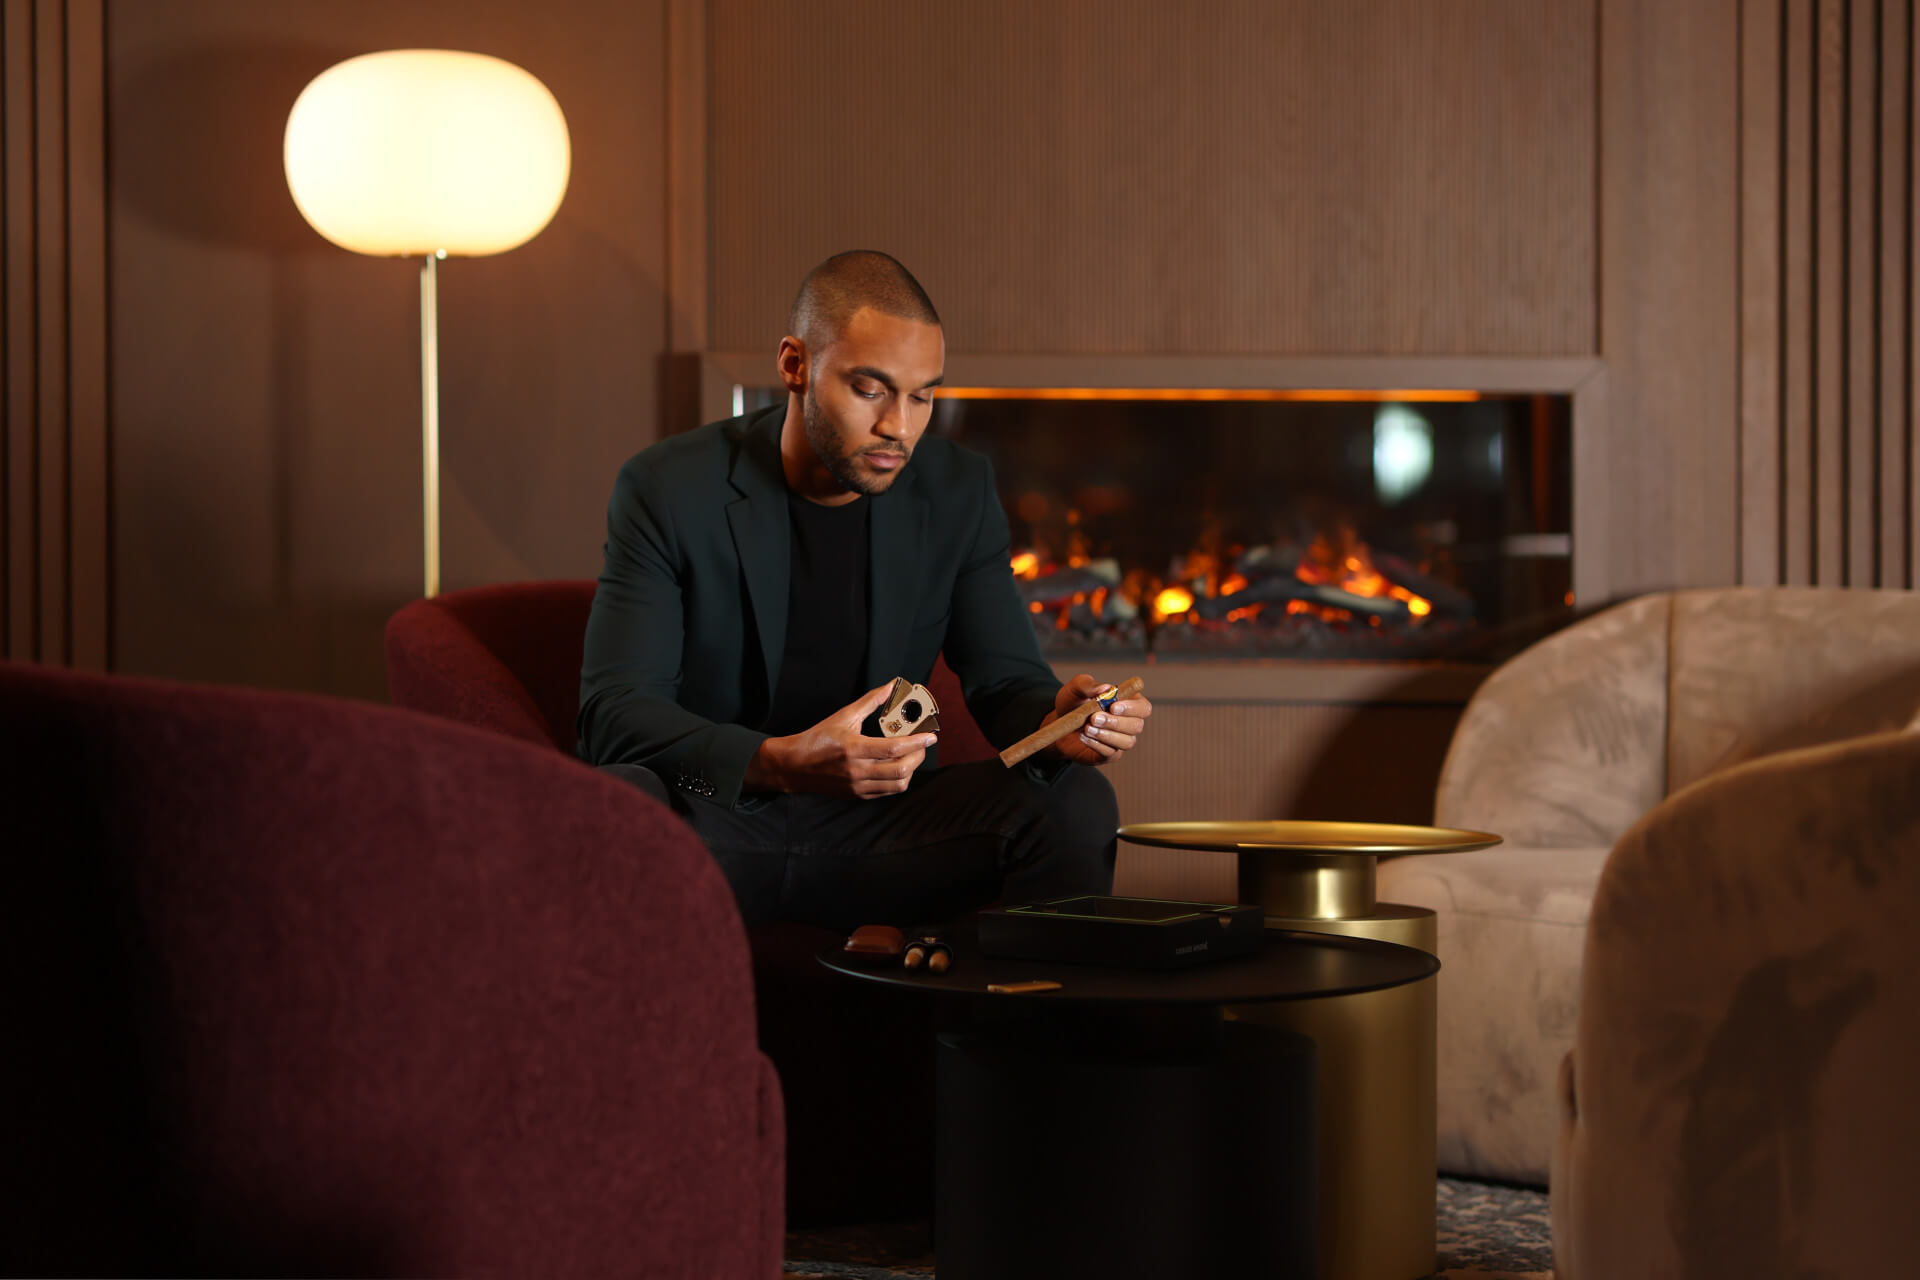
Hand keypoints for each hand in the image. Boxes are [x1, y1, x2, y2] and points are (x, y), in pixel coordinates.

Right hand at [745, 682, 938, 797]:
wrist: (794, 766)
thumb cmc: (818, 739)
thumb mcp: (844, 716)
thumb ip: (870, 701)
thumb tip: (891, 686)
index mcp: (854, 749)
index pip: (894, 749)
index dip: (917, 743)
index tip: (931, 736)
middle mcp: (857, 771)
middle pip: (901, 770)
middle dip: (918, 756)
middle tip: (922, 744)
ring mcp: (858, 786)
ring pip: (897, 785)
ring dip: (910, 770)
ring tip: (910, 756)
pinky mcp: (857, 795)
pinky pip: (886, 792)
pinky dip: (897, 780)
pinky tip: (896, 766)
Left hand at [1041, 673, 1152, 766]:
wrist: (1058, 722)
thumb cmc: (1073, 702)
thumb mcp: (1076, 688)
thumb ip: (1089, 685)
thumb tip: (1105, 688)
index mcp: (1128, 702)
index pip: (1143, 707)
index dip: (1132, 708)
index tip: (1113, 706)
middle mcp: (1129, 722)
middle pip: (1137, 726)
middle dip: (1115, 722)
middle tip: (1094, 718)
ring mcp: (1121, 740)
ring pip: (1127, 742)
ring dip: (1106, 735)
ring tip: (1086, 728)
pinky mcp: (1109, 754)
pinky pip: (1110, 753)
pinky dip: (1096, 744)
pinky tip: (1083, 736)